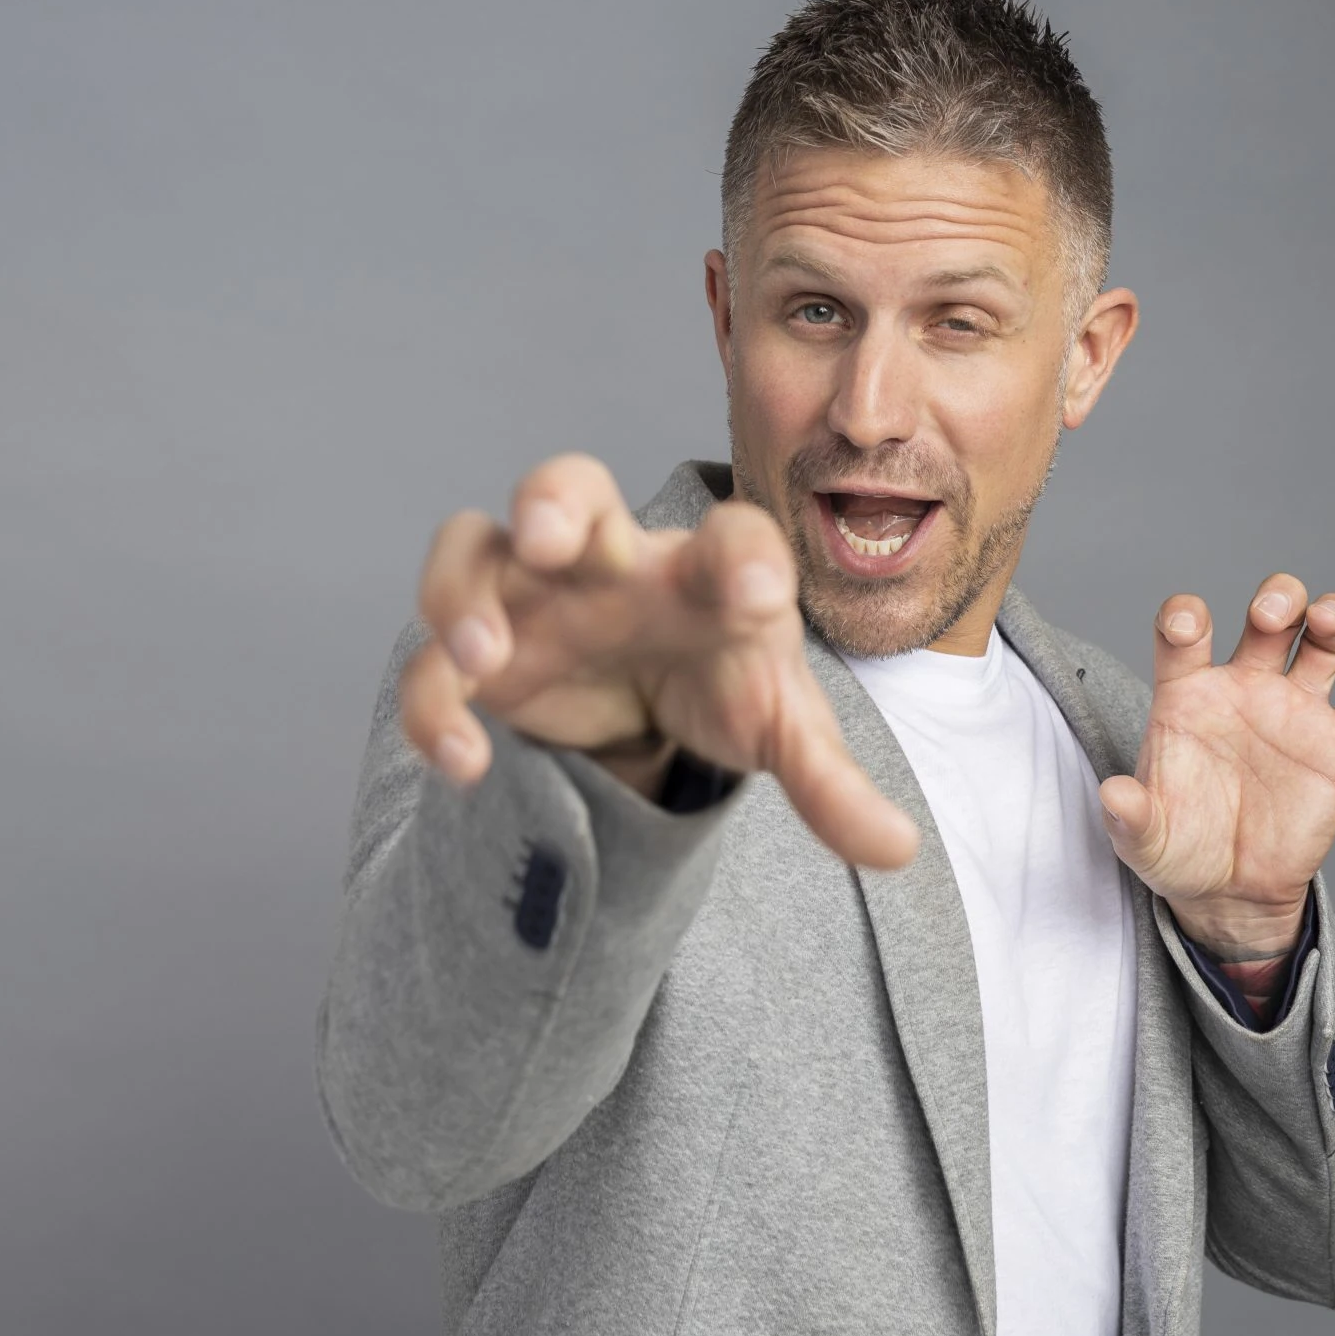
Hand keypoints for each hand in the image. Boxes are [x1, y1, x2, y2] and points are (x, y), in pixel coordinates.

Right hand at [397, 452, 919, 869]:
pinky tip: (466, 763)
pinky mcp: (481, 658)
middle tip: (552, 537)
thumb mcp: (781, 730)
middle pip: (568, 486)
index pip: (732, 538)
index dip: (745, 557)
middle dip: (551, 499)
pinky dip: (434, 705)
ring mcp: (532, 598)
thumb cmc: (723, 681)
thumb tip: (901, 849)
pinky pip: (433, 665)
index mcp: (704, 571)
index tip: (761, 595)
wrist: (652, 700)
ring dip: (464, 594)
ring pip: (470, 548)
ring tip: (483, 655)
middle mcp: (609, 562)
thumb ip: (830, 782)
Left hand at [1099, 574, 1334, 961]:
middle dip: (1276, 600)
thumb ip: (1128, 818)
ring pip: (1322, 644)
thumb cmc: (1180, 851)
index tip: (1193, 626)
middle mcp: (1245, 688)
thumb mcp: (1145, 841)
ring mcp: (1294, 712)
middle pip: (1269, 616)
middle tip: (1271, 615)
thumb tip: (1113, 796)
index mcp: (1189, 695)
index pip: (1185, 632)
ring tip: (1328, 619)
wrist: (1233, 891)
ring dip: (1331, 618)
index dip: (1186, 616)